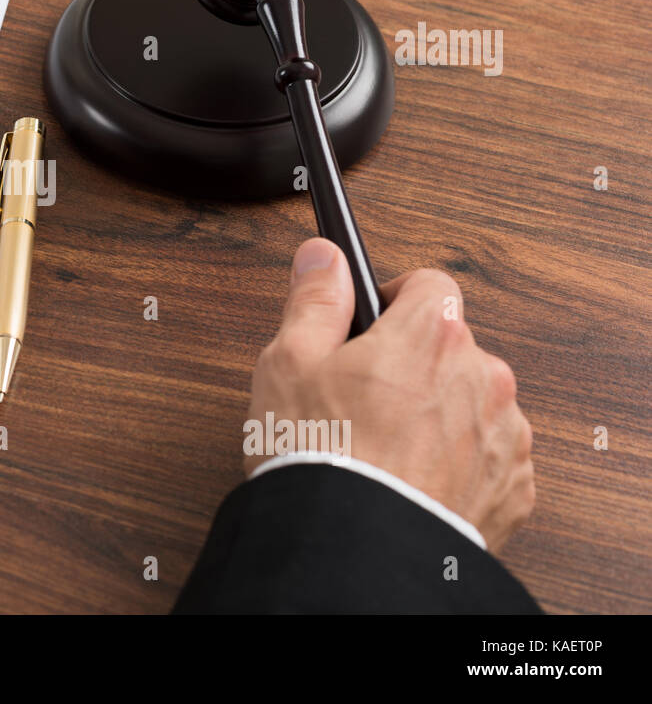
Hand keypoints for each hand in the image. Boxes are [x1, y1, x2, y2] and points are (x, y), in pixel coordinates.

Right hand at [247, 237, 534, 551]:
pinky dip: (458, 463)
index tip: (372, 321)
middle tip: (363, 398)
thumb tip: (323, 255)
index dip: (395, 297)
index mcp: (431, 335)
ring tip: (386, 448)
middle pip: (451, 346)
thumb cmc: (322, 455)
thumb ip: (314, 299)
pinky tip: (412, 479)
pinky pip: (487, 457)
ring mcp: (505, 435)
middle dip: (413, 363)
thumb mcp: (290, 362)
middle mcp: (483, 377)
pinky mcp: (513, 488)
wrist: (359, 548)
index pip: (430, 283)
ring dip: (440, 413)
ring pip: (472, 402)